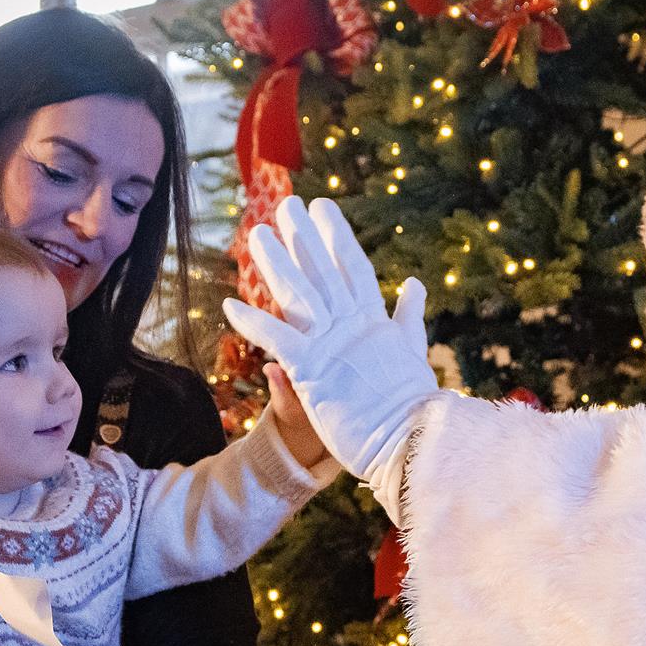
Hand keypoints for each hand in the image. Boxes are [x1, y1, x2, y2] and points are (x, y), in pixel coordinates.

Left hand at [222, 196, 438, 485]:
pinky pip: (276, 339)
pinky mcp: (311, 370)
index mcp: (375, 320)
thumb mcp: (411, 352)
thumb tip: (415, 284)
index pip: (352, 267)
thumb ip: (408, 317)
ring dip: (275, 264)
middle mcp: (352, 324)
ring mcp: (331, 344)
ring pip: (297, 294)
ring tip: (256, 235)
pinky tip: (230, 305)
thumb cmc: (411, 404)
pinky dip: (253, 322)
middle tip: (286, 204)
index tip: (323, 207)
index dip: (336, 235)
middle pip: (322, 271)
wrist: (409, 441)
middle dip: (303, 236)